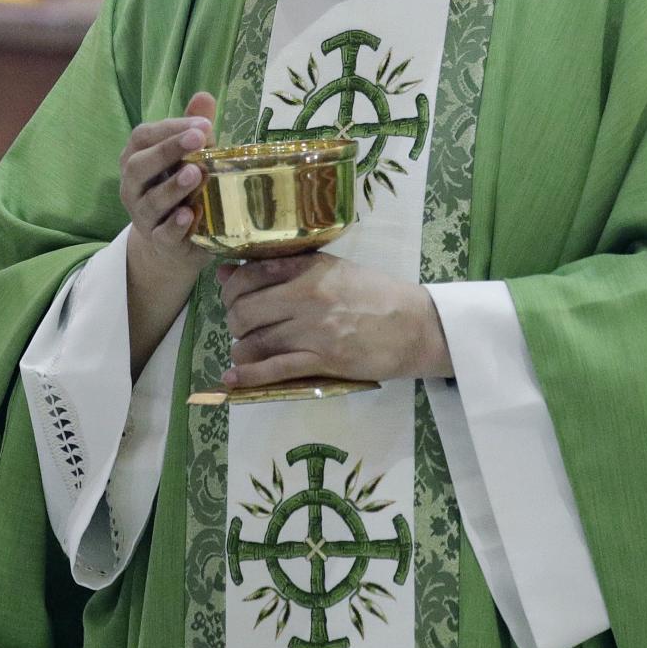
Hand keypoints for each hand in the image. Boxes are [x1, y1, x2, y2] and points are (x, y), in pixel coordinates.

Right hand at [119, 92, 218, 274]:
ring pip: (150, 201)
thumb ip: (192, 130)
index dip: (170, 129)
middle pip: (140, 166)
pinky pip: (162, 234)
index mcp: (136, 159)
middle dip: (167, 151)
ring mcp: (143, 216)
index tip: (202, 124)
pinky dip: (174, 225)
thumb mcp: (188, 158)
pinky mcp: (159, 241)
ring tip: (195, 174)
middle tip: (198, 139)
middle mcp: (133, 186)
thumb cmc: (182, 190)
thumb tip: (204, 96)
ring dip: (172, 187)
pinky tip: (189, 215)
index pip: (143, 137)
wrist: (173, 244)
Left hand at [217, 253, 451, 389]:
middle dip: (233, 321)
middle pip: (245, 311)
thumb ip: (282, 268)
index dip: (230, 289)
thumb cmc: (375, 294)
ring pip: (255, 341)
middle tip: (241, 327)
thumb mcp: (331, 269)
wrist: (419, 326)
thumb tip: (227, 272)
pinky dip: (248, 376)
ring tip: (244, 351)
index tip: (230, 298)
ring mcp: (315, 330)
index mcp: (309, 268)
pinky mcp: (325, 360)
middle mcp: (307, 296)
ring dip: (241, 350)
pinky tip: (234, 379)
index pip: (250, 273)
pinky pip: (275, 369)